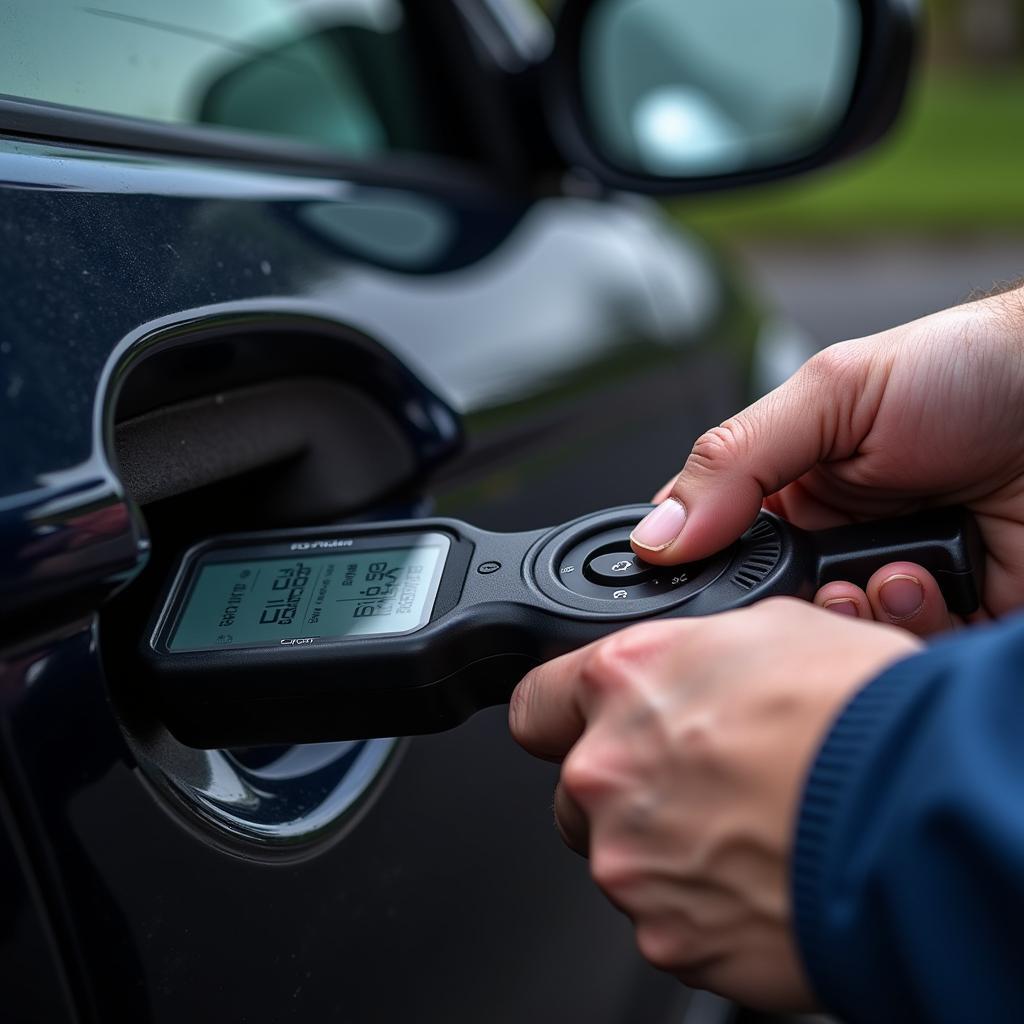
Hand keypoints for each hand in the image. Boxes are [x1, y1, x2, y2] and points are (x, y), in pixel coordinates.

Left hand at [510, 600, 919, 1009]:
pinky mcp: (667, 938)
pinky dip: (701, 906)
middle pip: (576, 789)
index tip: (582, 725)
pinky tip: (760, 877)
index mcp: (623, 681)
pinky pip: (665, 919)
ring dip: (664, 849)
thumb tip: (693, 668)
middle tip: (701, 785)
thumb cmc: (862, 714)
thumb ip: (696, 655)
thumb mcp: (773, 631)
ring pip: (620, 857)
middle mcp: (605, 769)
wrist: (922, 812)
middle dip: (623, 789)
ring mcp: (629, 861)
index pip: (536, 702)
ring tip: (748, 832)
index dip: (562, 714)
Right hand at [630, 291, 1023, 625]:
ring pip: (830, 641)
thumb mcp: (832, 393)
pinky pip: (898, 654)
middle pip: (768, 606)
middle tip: (808, 576)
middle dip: (780, 604)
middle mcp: (834, 541)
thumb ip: (735, 462)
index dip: (699, 569)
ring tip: (882, 571)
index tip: (691, 585)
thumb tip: (659, 533)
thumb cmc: (972, 370)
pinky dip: (907, 625)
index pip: (713, 544)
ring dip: (848, 612)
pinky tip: (926, 580)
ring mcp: (890, 582)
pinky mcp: (949, 620)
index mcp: (791, 488)